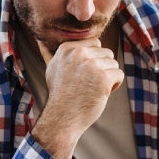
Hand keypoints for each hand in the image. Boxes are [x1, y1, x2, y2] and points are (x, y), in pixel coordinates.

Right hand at [31, 39, 122, 157]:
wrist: (62, 118)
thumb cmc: (59, 94)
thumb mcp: (51, 69)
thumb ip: (48, 53)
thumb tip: (40, 40)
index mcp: (67, 48)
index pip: (95, 43)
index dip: (94, 59)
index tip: (83, 74)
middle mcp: (79, 53)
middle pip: (106, 52)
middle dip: (102, 68)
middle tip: (88, 83)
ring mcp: (91, 65)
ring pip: (113, 63)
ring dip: (108, 77)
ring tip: (93, 89)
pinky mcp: (103, 77)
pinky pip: (119, 74)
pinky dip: (114, 85)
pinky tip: (101, 93)